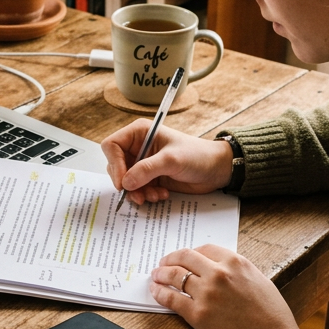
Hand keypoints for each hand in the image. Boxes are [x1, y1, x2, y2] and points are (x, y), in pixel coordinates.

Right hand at [102, 121, 232, 205]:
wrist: (216, 170)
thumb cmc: (197, 155)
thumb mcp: (172, 160)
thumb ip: (147, 169)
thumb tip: (125, 182)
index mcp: (139, 133)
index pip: (112, 145)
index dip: (114, 164)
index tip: (123, 182)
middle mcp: (138, 147)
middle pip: (115, 166)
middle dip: (127, 183)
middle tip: (138, 194)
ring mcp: (143, 163)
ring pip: (125, 181)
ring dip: (137, 192)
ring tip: (154, 195)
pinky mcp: (149, 177)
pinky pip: (137, 189)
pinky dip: (145, 195)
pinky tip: (161, 195)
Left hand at [149, 244, 310, 328]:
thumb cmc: (273, 317)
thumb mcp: (260, 282)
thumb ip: (239, 272)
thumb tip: (222, 271)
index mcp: (236, 262)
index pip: (205, 249)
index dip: (191, 252)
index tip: (185, 257)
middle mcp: (219, 273)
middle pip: (185, 257)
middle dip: (171, 258)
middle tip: (164, 263)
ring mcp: (206, 293)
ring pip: (174, 275)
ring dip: (161, 273)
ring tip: (156, 275)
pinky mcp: (197, 314)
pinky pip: (171, 298)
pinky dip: (159, 292)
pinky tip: (155, 291)